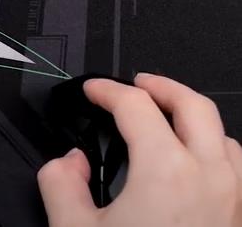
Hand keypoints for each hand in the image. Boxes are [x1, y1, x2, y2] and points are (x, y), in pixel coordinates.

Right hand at [37, 73, 241, 225]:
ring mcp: (235, 200)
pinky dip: (217, 156)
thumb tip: (67, 164)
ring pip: (226, 136)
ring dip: (194, 121)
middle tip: (136, 85)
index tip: (93, 92)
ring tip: (168, 124)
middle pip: (193, 104)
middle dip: (161, 86)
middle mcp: (210, 177)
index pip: (135, 105)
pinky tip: (197, 169)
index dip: (107, 90)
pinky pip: (239, 172)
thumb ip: (61, 184)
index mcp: (166, 169)